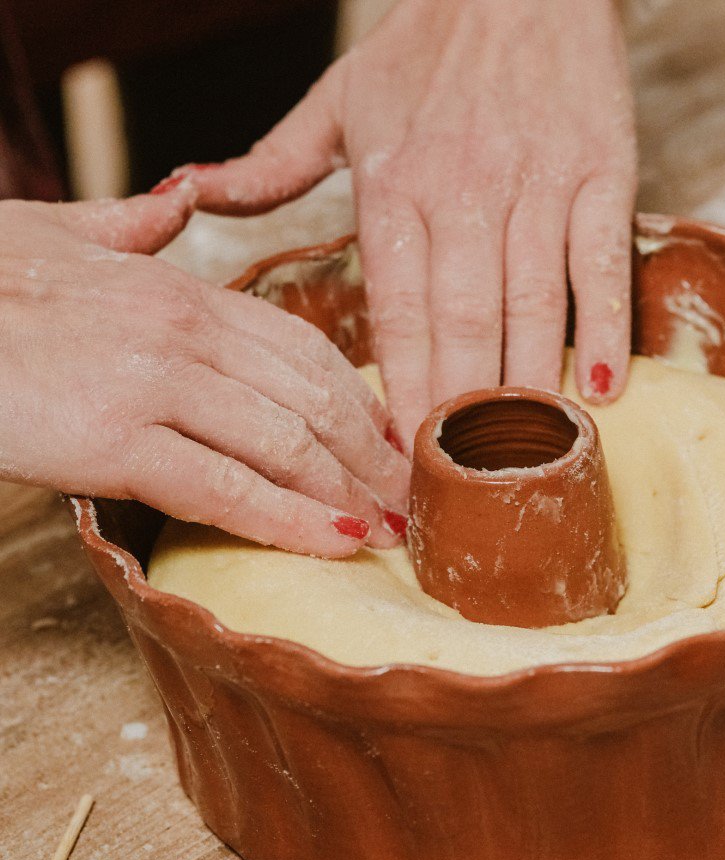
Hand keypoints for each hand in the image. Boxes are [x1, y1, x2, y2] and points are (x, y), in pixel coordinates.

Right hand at [0, 187, 408, 555]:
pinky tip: (331, 544)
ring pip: (284, 444)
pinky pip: (224, 488)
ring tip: (389, 530)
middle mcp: (184, 333)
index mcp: (183, 291)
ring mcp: (154, 385)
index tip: (390, 440)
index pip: (304, 351)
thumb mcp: (60, 234)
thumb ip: (130, 223)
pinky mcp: (113, 440)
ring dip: (348, 494)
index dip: (360, 401)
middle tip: (411, 497)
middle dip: (370, 456)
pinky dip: (287, 520)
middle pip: (312, 401)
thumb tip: (175, 197)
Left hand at [182, 0, 636, 445]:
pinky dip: (601, 324)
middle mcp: (463, 190)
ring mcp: (536, 182)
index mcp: (393, 185)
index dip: (400, 389)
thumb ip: (270, 164)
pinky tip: (598, 388)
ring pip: (528, 302)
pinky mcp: (600, 169)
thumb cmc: (427, 47)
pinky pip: (600, 259)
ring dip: (523, 386)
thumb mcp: (338, 99)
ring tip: (519, 455)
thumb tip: (191, 196)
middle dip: (457, 408)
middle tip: (457, 483)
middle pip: (459, 321)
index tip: (399, 455)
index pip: (394, 309)